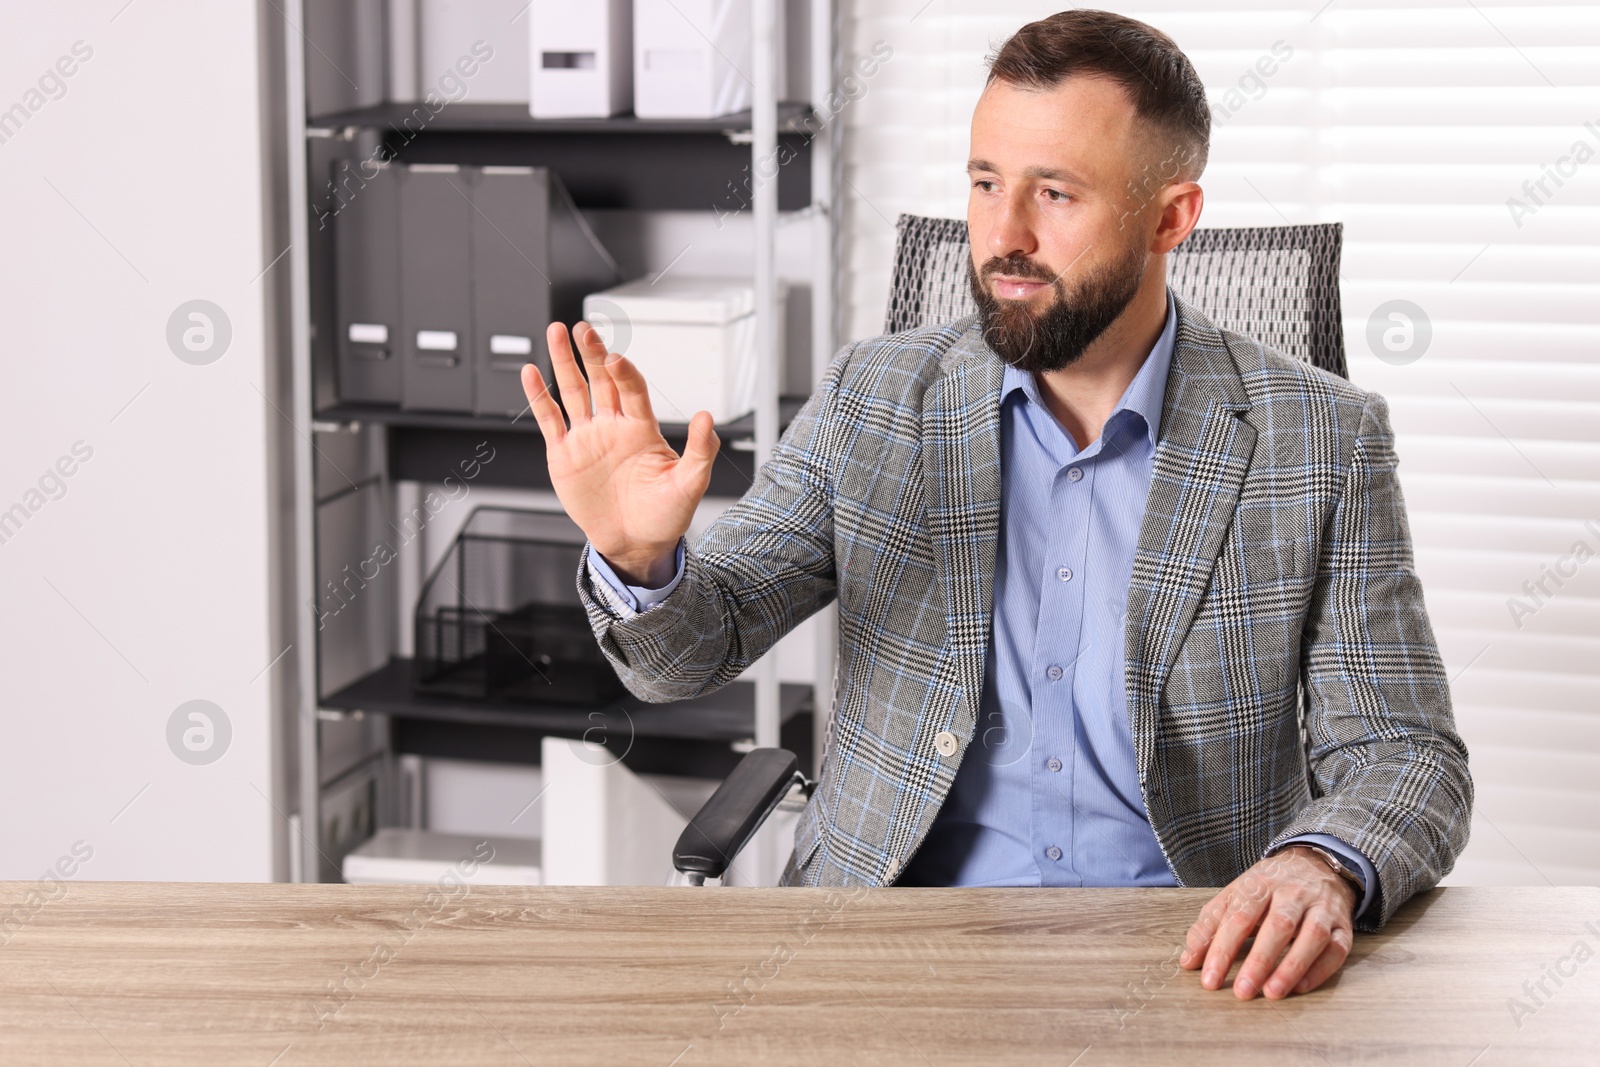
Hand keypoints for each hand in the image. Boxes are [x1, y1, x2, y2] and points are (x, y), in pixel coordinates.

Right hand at [521, 321, 718, 585]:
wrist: (635, 544)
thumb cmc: (665, 515)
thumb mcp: (689, 485)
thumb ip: (699, 451)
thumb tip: (706, 417)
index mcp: (642, 429)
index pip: (631, 389)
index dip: (623, 372)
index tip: (615, 359)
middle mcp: (613, 426)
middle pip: (601, 380)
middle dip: (591, 353)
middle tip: (583, 328)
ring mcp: (587, 438)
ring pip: (573, 391)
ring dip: (564, 362)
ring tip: (556, 331)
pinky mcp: (564, 455)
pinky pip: (550, 420)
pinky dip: (539, 396)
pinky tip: (531, 373)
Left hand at [1179, 846, 1356, 999]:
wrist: (1315, 864)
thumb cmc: (1267, 888)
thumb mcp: (1233, 896)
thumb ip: (1209, 926)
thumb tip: (1188, 960)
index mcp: (1259, 884)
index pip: (1238, 917)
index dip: (1222, 949)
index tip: (1209, 979)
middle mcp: (1292, 893)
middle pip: (1277, 925)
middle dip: (1259, 961)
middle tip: (1242, 992)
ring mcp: (1320, 908)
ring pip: (1311, 936)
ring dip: (1291, 967)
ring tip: (1272, 993)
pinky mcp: (1342, 925)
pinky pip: (1336, 948)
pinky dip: (1320, 970)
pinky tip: (1300, 987)